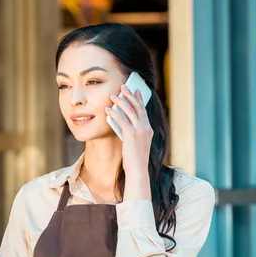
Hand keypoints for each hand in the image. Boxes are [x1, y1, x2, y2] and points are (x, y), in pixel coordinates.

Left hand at [105, 85, 152, 199]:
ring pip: (130, 111)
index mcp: (148, 129)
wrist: (138, 170)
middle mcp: (145, 127)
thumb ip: (132, 133)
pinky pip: (121, 120)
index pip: (143, 110)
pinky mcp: (131, 134)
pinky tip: (107, 110)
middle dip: (130, 95)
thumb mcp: (136, 143)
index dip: (139, 99)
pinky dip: (114, 114)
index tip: (136, 90)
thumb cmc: (135, 159)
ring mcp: (139, 130)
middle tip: (123, 86)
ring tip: (113, 95)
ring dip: (120, 101)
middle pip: (137, 107)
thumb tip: (123, 125)